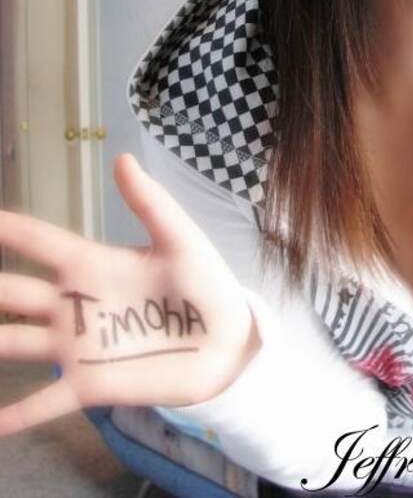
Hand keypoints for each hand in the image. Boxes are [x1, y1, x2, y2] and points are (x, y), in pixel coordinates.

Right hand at [0, 153, 260, 436]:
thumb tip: (121, 157)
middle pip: (9, 292)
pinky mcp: (90, 384)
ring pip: (12, 343)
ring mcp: (76, 346)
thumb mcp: (180, 239)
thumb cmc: (205, 284)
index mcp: (91, 264)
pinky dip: (14, 417)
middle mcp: (73, 303)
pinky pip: (43, 402)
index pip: (34, 240)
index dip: (3, 227)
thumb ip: (150, 203)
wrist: (228, 341)